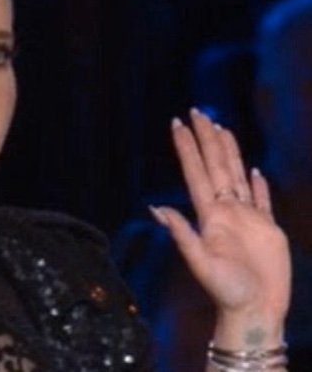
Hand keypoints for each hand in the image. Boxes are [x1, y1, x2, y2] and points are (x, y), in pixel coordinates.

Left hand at [151, 108, 289, 347]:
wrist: (255, 311)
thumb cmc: (227, 292)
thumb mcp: (201, 263)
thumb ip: (182, 234)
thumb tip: (156, 209)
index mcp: (210, 215)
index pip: (197, 172)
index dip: (187, 147)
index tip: (178, 123)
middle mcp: (226, 211)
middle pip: (216, 165)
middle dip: (206, 138)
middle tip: (197, 111)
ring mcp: (247, 218)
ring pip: (236, 175)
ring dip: (228, 152)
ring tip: (220, 129)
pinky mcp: (267, 229)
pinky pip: (262, 199)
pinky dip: (258, 183)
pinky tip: (253, 170)